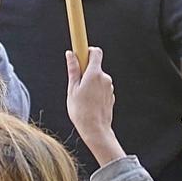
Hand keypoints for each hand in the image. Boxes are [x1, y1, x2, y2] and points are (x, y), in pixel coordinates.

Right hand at [65, 47, 123, 164]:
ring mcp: (109, 87)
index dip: (87, 50)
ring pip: (97, 78)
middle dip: (85, 71)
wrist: (96, 130)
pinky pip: (101, 88)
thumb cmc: (81, 111)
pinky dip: (95, 91)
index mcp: (94, 74)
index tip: (79, 52)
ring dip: (90, 83)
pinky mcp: (110, 95)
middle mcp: (105, 78)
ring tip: (82, 97)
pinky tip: (89, 103)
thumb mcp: (72, 89)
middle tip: (76, 84)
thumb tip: (71, 54)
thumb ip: (73, 70)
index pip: (95, 51)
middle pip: (95, 66)